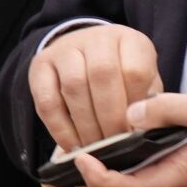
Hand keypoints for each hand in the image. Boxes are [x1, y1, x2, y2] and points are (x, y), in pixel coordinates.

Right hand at [28, 24, 162, 154]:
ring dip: (86, 125)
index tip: (135, 131)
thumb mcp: (143, 83)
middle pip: (103, 74)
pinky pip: (47, 101)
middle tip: (114, 145)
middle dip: (110, 118)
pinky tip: (72, 146)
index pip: (135, 70)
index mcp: (129, 40)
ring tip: (95, 148)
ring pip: (74, 85)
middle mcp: (97, 38)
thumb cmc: (121, 78)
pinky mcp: (40, 65)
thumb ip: (146, 103)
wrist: (84, 55)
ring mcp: (66, 48)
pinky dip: (60, 129)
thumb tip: (141, 133)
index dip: (135, 106)